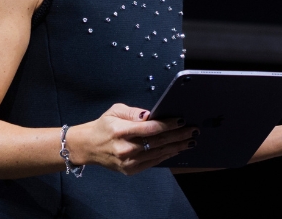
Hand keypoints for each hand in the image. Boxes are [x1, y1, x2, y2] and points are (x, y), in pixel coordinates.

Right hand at [76, 103, 195, 174]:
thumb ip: (133, 113)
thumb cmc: (104, 126)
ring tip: (190, 141)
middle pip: (157, 142)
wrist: (88, 147)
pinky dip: (166, 156)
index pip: (149, 128)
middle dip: (178, 136)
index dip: (167, 124)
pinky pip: (153, 162)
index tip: (181, 120)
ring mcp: (128, 161)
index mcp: (120, 131)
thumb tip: (151, 115)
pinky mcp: (130, 170)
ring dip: (177, 147)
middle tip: (193, 130)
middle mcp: (125, 148)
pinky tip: (177, 149)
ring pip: (158, 153)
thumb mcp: (114, 112)